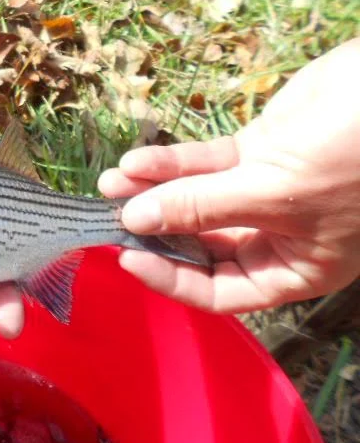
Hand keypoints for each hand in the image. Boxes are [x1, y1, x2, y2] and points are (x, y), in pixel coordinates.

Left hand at [98, 38, 359, 312]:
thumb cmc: (357, 157)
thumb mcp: (276, 194)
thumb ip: (203, 207)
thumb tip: (136, 220)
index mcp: (295, 267)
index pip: (221, 293)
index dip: (172, 280)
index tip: (128, 258)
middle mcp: (277, 235)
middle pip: (200, 244)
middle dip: (154, 229)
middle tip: (108, 216)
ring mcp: (264, 190)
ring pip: (196, 198)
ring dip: (152, 190)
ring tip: (109, 182)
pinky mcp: (259, 149)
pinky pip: (204, 163)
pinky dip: (170, 161)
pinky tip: (134, 160)